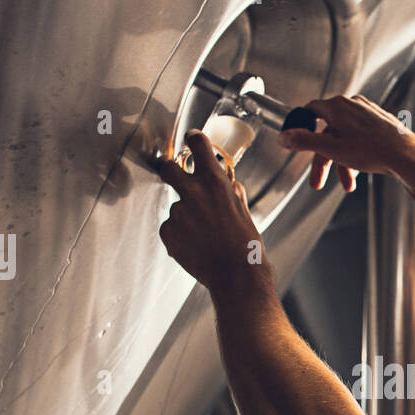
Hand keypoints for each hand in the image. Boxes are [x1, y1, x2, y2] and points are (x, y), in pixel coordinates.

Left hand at [158, 131, 267, 292]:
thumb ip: (231, 191)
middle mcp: (193, 192)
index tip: (191, 140)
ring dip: (185, 216)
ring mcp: (178, 212)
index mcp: (215, 181)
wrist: (236, 274)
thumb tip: (227, 184)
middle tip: (175, 178)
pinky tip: (196, 245)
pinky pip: (171, 228)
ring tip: (203, 236)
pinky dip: (180, 235)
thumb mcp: (244, 209)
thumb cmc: (245, 244)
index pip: (197, 144)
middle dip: (170, 170)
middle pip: (168, 168)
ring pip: (176, 207)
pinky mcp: (168, 231)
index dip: (193, 139)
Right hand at [277, 94, 414, 191]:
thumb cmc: (371, 150)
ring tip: (347, 183)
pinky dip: (355, 155)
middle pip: (328, 131)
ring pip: (345, 138)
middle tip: (317, 182)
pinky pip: (360, 138)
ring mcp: (367, 113)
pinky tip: (359, 172)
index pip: (310, 110)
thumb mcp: (331, 149)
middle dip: (323, 159)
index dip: (301, 126)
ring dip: (341, 163)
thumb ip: (304, 142)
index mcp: (337, 107)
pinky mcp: (379, 122)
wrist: (405, 155)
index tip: (295, 139)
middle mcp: (352, 105)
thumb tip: (283, 137)